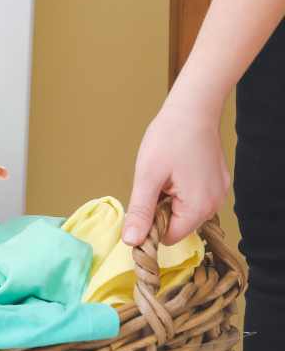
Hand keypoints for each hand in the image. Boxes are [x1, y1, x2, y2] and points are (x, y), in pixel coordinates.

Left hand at [122, 100, 229, 246]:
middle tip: (153, 183)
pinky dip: (181, 189)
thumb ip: (140, 212)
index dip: (150, 227)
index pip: (169, 238)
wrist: (193, 108)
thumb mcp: (147, 177)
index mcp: (198, 208)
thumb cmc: (169, 138)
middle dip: (160, 210)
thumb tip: (132, 242)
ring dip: (169, 199)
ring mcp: (219, 193)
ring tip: (165, 174)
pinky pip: (194, 197)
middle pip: (178, 225)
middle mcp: (215, 205)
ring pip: (184, 211)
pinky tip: (176, 169)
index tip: (141, 204)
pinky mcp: (218, 182)